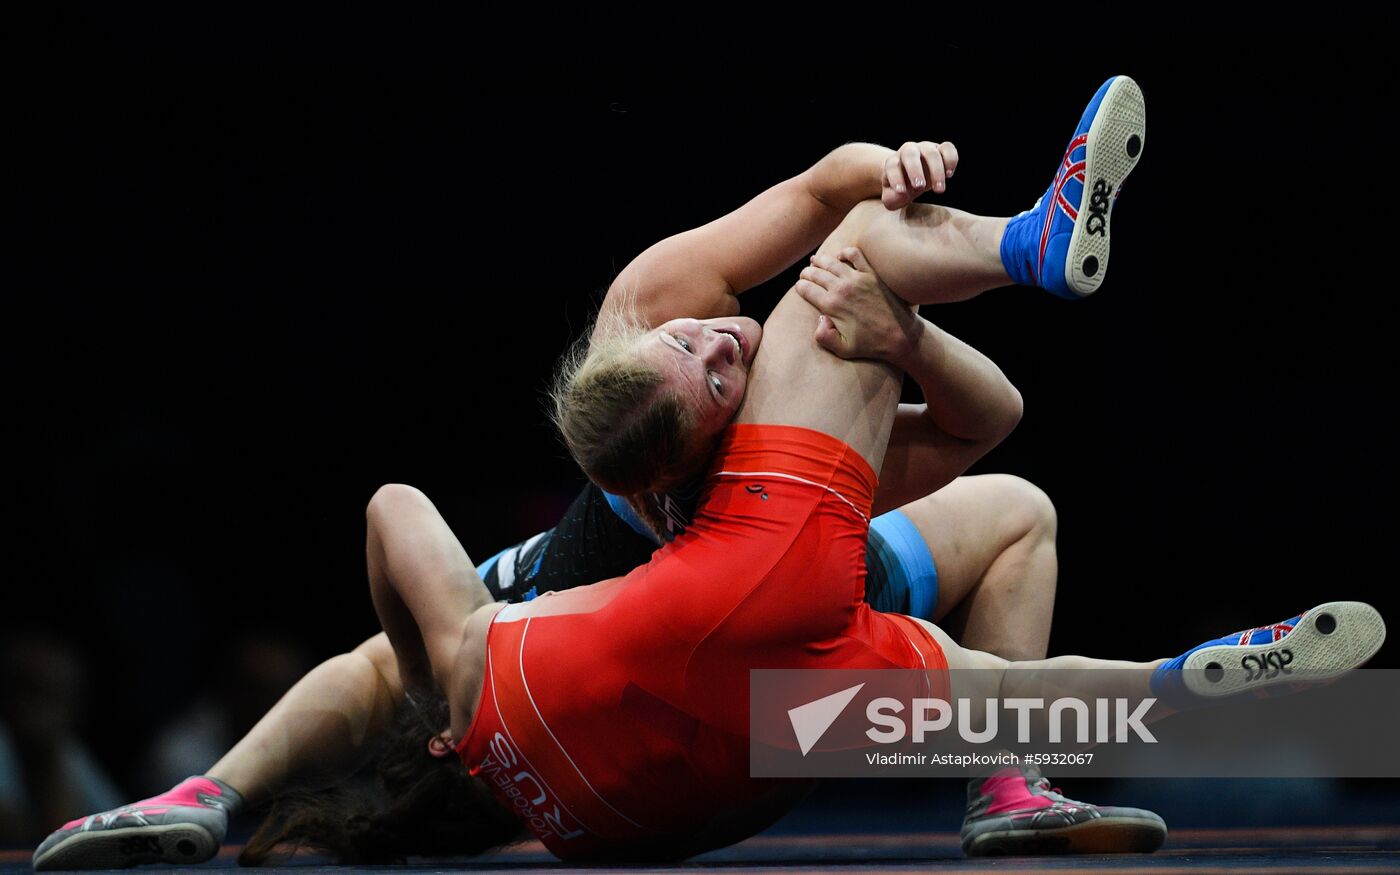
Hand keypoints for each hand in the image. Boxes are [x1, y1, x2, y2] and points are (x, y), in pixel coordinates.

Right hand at [795, 247, 921, 365]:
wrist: (900, 335)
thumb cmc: (871, 345)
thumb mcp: (843, 349)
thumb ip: (824, 337)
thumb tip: (818, 319)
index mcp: (832, 305)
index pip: (807, 289)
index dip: (800, 287)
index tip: (800, 287)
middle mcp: (842, 288)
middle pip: (816, 273)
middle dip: (807, 273)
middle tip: (805, 274)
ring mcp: (858, 278)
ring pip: (831, 262)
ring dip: (820, 260)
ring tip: (815, 261)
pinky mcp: (872, 274)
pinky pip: (855, 255)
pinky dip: (845, 252)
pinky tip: (840, 256)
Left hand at [881, 141, 958, 209]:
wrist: (913, 177)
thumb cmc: (902, 188)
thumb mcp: (893, 197)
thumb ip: (892, 198)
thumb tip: (902, 194)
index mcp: (893, 162)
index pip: (892, 166)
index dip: (896, 178)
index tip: (901, 192)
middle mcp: (908, 151)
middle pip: (910, 154)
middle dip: (915, 170)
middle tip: (919, 187)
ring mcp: (926, 148)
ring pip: (931, 152)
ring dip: (936, 171)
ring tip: (939, 189)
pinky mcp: (941, 150)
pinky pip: (948, 148)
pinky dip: (951, 160)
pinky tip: (949, 175)